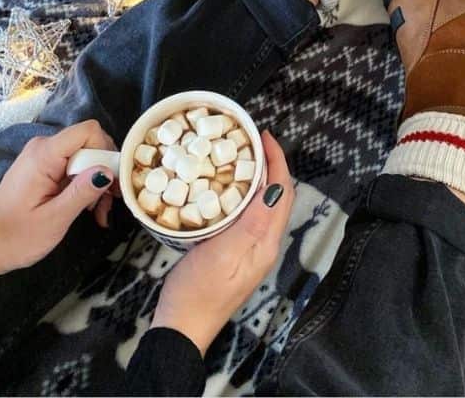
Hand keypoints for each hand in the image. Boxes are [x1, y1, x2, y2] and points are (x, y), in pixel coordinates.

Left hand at [0, 120, 116, 284]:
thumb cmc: (15, 237)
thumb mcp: (55, 218)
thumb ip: (83, 191)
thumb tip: (108, 171)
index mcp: (44, 156)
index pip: (89, 131)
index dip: (106, 152)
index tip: (111, 181)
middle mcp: (44, 149)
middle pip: (90, 144)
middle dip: (105, 172)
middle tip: (109, 203)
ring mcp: (43, 158)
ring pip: (86, 158)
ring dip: (98, 183)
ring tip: (99, 213)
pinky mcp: (44, 169)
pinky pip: (75, 168)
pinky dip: (86, 186)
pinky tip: (90, 209)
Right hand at [151, 131, 293, 354]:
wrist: (182, 327)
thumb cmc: (198, 291)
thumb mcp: (225, 253)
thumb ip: (252, 222)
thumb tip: (275, 188)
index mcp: (267, 241)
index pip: (282, 192)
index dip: (277, 161)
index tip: (263, 136)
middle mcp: (265, 244)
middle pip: (277, 196)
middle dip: (270, 165)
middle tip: (249, 141)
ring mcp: (250, 250)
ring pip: (262, 205)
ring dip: (257, 178)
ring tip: (239, 157)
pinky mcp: (234, 253)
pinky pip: (246, 216)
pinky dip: (241, 196)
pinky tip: (224, 190)